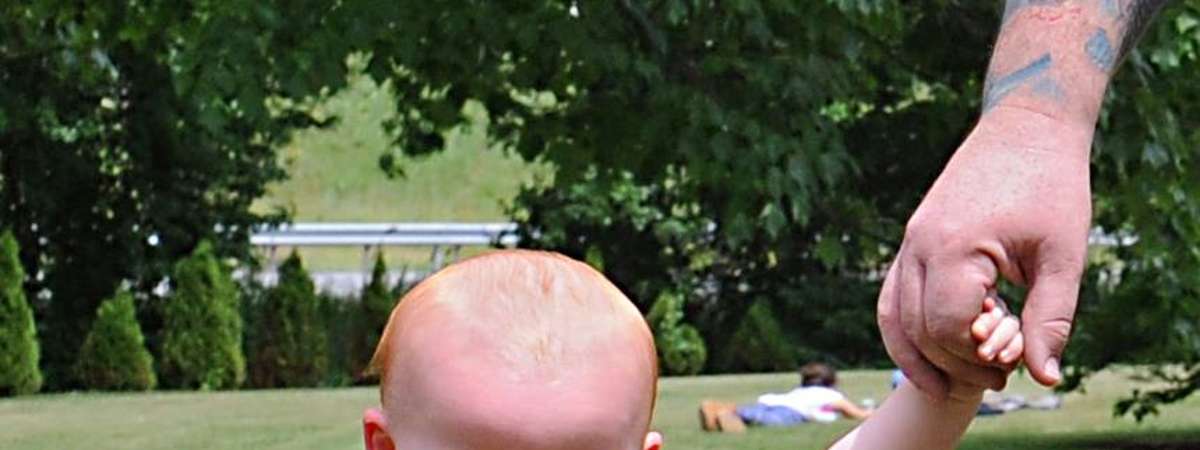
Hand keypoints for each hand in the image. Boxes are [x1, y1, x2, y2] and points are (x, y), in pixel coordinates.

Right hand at [878, 106, 1092, 399]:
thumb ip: (1050, 318)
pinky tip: (932, 349)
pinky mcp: (914, 238)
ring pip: (892, 315)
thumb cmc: (1051, 186)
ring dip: (915, 357)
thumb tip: (1043, 377)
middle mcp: (919, 245)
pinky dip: (906, 328)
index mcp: (953, 247)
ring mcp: (910, 240)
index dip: (977, 358)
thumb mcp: (1063, 255)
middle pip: (917, 328)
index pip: (948, 327)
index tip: (1013, 366)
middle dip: (953, 363)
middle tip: (998, 377)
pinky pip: (894, 294)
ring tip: (946, 386)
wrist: (1027, 127)